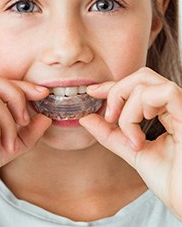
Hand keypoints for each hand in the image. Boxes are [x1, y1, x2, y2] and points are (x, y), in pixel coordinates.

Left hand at [80, 67, 181, 220]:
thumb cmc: (172, 182)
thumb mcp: (133, 152)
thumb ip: (111, 134)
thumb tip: (86, 118)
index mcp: (167, 112)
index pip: (138, 86)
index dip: (113, 85)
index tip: (92, 91)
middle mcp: (177, 105)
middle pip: (142, 76)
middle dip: (116, 92)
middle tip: (109, 117)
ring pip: (145, 83)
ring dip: (127, 109)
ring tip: (130, 137)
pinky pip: (164, 93)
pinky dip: (141, 110)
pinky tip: (139, 134)